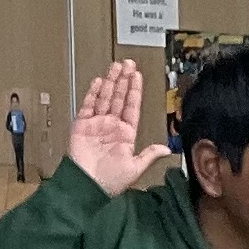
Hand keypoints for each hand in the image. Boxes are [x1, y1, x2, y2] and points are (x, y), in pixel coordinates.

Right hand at [68, 60, 171, 196]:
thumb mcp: (135, 168)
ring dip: (110, 82)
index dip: (134, 91)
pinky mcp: (82, 126)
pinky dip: (92, 94)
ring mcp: (96, 124)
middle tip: (127, 63)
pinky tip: (98, 82)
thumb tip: (166, 149)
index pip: (132, 107)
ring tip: (115, 66)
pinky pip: (88, 106)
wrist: (86, 185)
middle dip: (123, 80)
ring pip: (105, 98)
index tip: (137, 76)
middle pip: (118, 98)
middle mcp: (112, 126)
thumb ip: (149, 155)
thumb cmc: (110, 181)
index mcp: (125, 134)